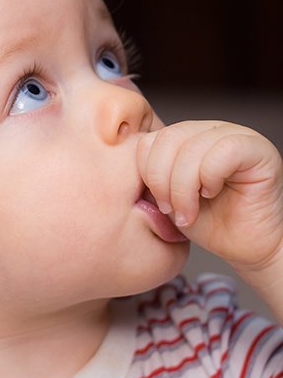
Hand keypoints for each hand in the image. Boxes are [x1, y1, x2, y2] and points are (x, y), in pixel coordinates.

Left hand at [137, 121, 282, 271]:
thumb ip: (149, 176)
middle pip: (167, 139)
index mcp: (185, 136)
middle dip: (161, 181)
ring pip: (191, 148)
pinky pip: (222, 152)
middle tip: (170, 210)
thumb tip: (121, 164)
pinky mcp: (257, 148)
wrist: (245, 248)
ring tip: (189, 212)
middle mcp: (209, 129)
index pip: (150, 138)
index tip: (157, 203)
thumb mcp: (166, 197)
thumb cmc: (206, 223)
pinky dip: (208, 179)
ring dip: (183, 188)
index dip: (146, 172)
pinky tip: (212, 194)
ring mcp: (235, 134)